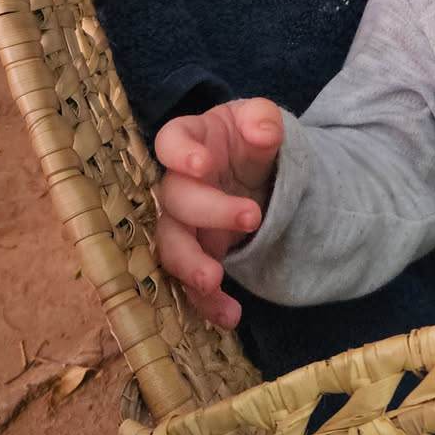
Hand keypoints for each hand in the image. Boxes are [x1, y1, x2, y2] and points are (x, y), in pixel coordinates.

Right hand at [154, 97, 283, 327]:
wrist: (257, 170)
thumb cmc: (248, 138)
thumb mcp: (259, 120)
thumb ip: (262, 119)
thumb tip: (263, 130)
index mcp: (191, 141)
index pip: (171, 140)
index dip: (179, 153)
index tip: (202, 164)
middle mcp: (178, 183)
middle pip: (175, 200)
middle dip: (208, 212)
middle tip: (252, 217)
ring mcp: (184, 222)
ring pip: (171, 247)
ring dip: (190, 267)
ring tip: (214, 281)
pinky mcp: (198, 254)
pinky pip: (192, 283)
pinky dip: (207, 302)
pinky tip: (230, 315)